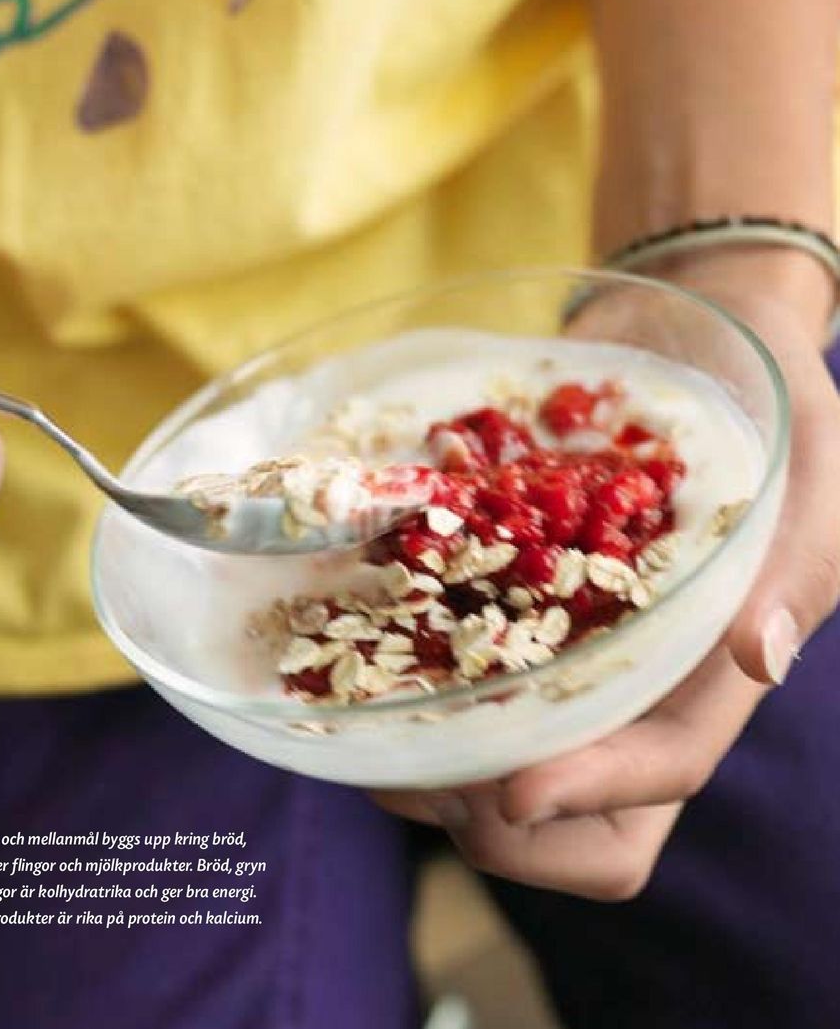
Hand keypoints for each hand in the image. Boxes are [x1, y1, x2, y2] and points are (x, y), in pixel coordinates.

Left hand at [376, 257, 839, 897]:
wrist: (699, 324)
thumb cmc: (776, 398)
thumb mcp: (816, 464)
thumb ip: (797, 560)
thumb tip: (757, 658)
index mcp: (711, 666)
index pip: (664, 766)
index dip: (592, 791)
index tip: (507, 789)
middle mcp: (630, 676)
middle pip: (572, 810)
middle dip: (493, 815)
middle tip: (418, 766)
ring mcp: (560, 639)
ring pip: (493, 752)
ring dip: (426, 760)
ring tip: (362, 718)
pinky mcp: (505, 589)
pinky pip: (447, 657)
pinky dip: (396, 667)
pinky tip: (345, 641)